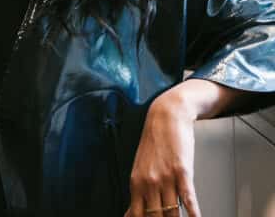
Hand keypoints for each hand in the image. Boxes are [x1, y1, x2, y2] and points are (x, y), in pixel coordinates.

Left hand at [124, 89, 201, 216]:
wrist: (166, 116)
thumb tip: (129, 214)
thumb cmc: (155, 143)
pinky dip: (194, 214)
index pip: (137, 216)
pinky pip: (189, 200)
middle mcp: (149, 182)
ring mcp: (165, 177)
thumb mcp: (141, 169)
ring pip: (172, 214)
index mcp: (136, 183)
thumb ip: (138, 194)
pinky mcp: (182, 171)